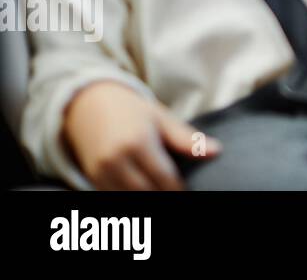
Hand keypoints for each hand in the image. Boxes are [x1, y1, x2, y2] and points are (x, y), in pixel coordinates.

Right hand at [64, 80, 218, 189]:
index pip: (165, 179)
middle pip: (147, 193)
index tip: (191, 192)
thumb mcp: (162, 119)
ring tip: (164, 191)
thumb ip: (188, 139)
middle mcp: (116, 160)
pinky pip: (114, 197)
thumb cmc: (133, 112)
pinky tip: (146, 190)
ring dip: (147, 200)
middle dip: (165, 196)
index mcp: (138, 143)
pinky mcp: (92, 179)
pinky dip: (131, 198)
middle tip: (180, 193)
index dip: (180, 190)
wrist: (90, 105)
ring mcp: (101, 172)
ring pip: (130, 199)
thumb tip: (217, 152)